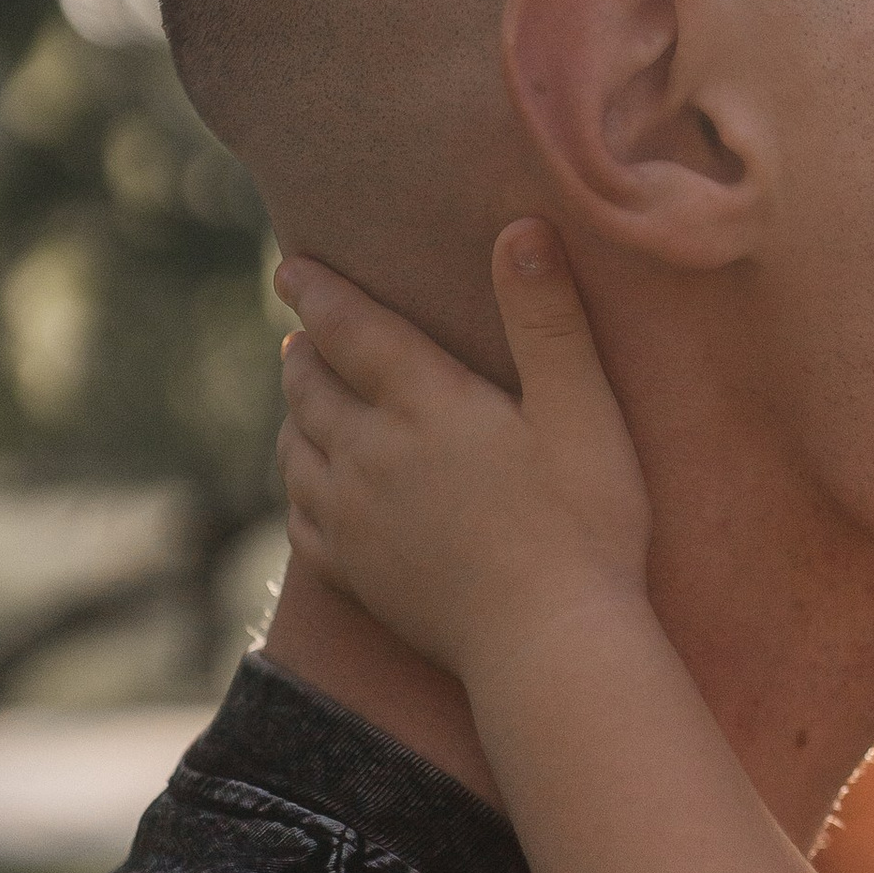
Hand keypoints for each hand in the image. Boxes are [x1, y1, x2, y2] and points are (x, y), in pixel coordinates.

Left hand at [277, 221, 652, 685]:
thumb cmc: (584, 525)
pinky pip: (302, 520)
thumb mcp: (583, 411)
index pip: (351, 329)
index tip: (288, 268)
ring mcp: (355, 520)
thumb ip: (548, 319)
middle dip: (304, 352)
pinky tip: (308, 487)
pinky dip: (297, 487)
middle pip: (312, 387)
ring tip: (301, 397)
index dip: (318, 293)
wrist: (550, 644)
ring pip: (298, 449)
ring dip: (295, 414)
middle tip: (301, 334)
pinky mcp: (356, 577)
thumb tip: (521, 229)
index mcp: (426, 404)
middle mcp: (372, 454)